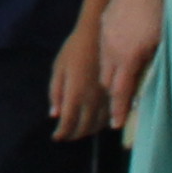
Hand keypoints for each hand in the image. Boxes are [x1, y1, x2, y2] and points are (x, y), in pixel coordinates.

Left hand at [48, 23, 109, 141]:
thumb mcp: (58, 68)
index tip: (56, 137)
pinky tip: (94, 122)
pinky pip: (110, 117)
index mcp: (75, 94)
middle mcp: (92, 100)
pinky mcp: (117, 94)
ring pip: (98, 125)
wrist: (99, 35)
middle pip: (84, 128)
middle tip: (66, 135)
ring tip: (78, 131)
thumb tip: (54, 115)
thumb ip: (55, 93)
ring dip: (87, 132)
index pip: (68, 123)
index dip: (62, 133)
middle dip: (73, 135)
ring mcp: (106, 98)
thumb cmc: (74, 50)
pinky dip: (100, 124)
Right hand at [95, 0, 163, 120]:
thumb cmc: (158, 11)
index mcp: (127, 57)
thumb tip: (148, 86)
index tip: (116, 125)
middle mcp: (111, 49)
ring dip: (111, 77)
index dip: (119, 109)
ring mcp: (105, 36)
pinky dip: (110, 60)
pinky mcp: (104, 24)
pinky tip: (120, 58)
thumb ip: (152, 67)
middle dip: (113, 95)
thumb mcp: (161, 43)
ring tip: (120, 84)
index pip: (120, 91)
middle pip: (107, 81)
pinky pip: (104, 49)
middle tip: (120, 107)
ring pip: (104, 65)